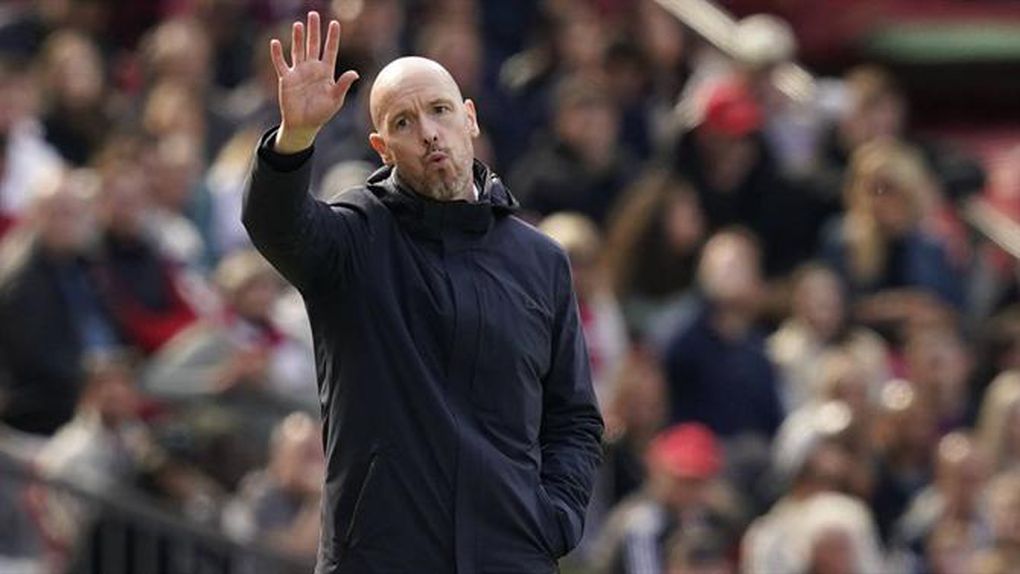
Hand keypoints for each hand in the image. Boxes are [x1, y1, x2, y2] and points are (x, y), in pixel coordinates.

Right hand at [270, 11, 358, 152]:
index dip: (332, 37)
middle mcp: (312, 68)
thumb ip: (343, 85)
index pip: (330, 50)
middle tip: (313, 13)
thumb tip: (355, 73)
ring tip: (298, 24)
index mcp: (326, 72)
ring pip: (298, 50)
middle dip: (314, 30)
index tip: (335, 23)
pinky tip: (275, 42)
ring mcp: (298, 72)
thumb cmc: (321, 113)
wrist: (304, 125)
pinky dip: (277, 54)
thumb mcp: (335, 100)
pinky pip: (281, 64)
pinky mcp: (286, 79)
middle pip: (313, 45)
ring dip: (298, 38)